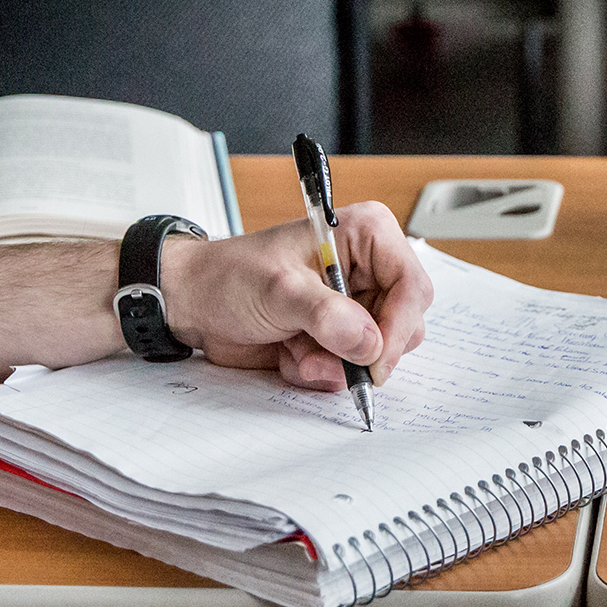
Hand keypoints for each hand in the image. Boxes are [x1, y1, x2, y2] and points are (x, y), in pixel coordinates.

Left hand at [159, 202, 432, 389]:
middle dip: (360, 350)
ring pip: (378, 353)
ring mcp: (355, 305)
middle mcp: (368, 268)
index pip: (411, 285)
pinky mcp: (339, 335)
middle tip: (321, 356)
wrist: (195, 303)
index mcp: (366, 235)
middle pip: (404, 324)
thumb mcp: (278, 290)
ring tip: (295, 350)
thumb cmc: (231, 276)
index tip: (374, 360)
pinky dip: (320, 371)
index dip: (398, 326)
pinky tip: (289, 354)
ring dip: (334, 363)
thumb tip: (369, 343)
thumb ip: (326, 316)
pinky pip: (351, 369)